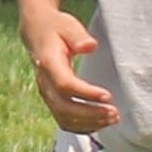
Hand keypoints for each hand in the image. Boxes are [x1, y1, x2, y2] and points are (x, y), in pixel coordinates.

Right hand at [26, 7, 117, 131]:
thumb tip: (90, 46)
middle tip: (114, 113)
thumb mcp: (68, 25)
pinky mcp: (51, 100)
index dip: (86, 93)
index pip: (65, 84)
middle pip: (64, 107)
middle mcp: (44, 81)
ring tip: (112, 118)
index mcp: (48, 62)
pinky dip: (83, 126)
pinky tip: (101, 122)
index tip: (108, 96)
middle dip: (91, 114)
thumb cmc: (56, 28)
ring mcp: (46, 93)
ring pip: (64, 117)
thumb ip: (79, 36)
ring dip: (89, 122)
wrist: (36, 32)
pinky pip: (65, 120)